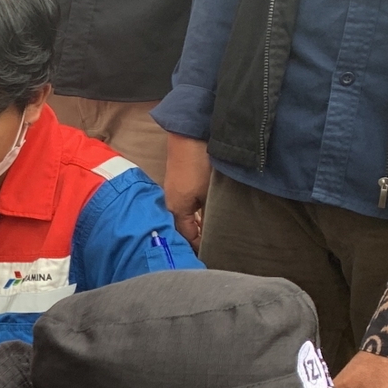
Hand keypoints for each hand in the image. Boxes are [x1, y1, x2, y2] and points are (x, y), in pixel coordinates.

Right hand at [163, 134, 210, 248]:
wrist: (189, 136)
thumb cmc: (197, 165)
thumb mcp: (207, 194)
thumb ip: (209, 215)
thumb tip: (215, 231)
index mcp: (175, 211)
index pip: (188, 237)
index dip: (201, 246)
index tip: (215, 252)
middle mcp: (171, 205)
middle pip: (184, 228)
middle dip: (198, 235)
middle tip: (216, 243)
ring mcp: (174, 193)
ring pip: (186, 216)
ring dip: (198, 222)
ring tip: (214, 227)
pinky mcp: (178, 183)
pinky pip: (187, 205)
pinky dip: (196, 210)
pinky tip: (208, 210)